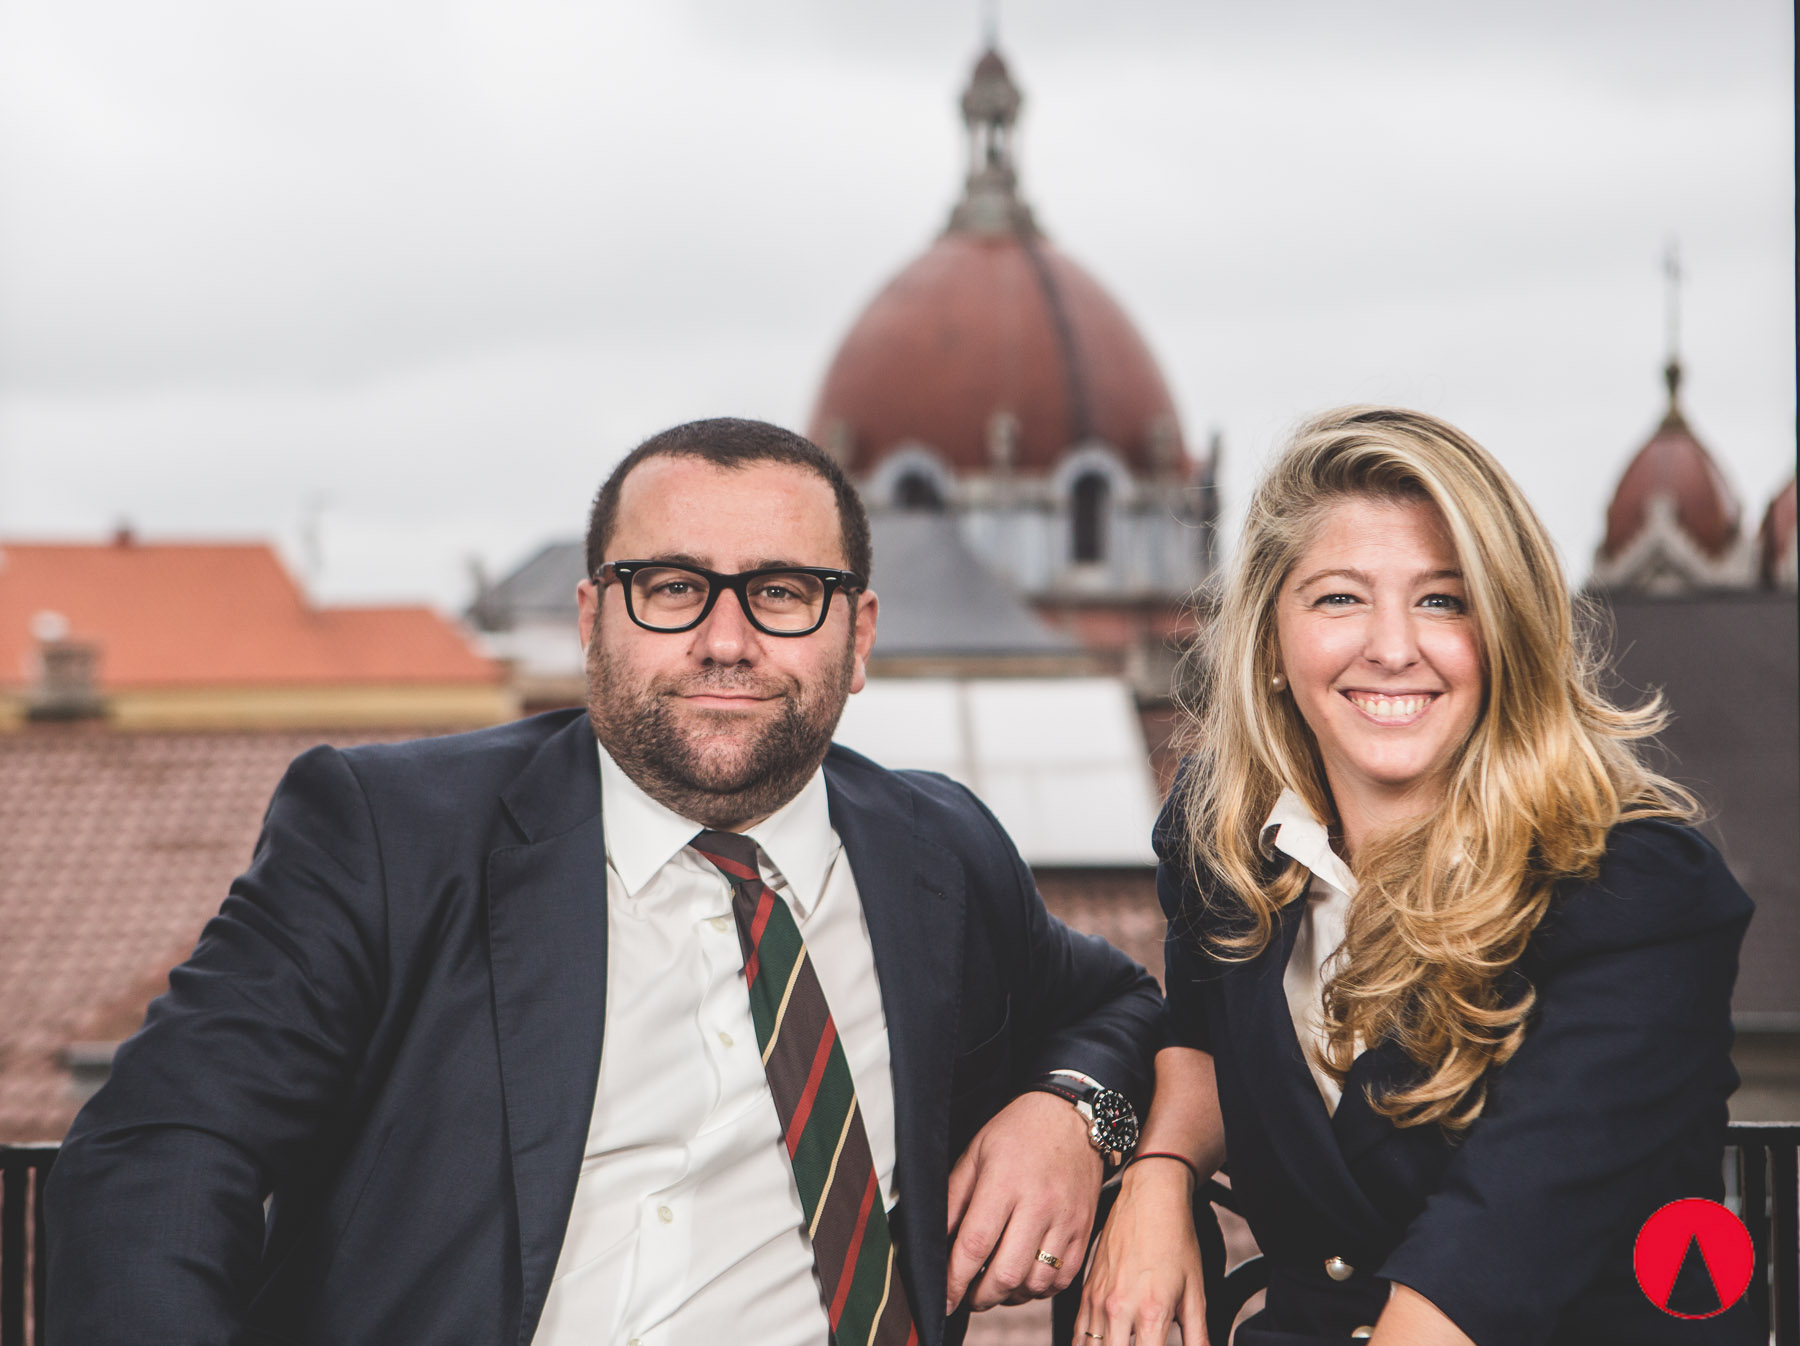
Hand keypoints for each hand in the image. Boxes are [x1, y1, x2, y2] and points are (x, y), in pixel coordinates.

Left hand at [944, 1090, 1103, 1312]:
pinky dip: (1040, 1289)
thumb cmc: (1017, 1132)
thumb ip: (953, 1199)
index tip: (944, 1299)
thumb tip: (933, 1241)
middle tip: (968, 1296)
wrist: (1070, 1118)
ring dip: (1010, 1295)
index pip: (975, 1244)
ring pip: (1036, 1283)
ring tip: (996, 1285)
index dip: (955, 1279)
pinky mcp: (1085, 1230)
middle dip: (981, 1296)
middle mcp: (1038, 1204)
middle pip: (1007, 1273)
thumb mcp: (975, 1154)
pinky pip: (1063, 1280)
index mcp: (1004, 1182)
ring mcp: (1066, 1220)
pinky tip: (1024, 1277)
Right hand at [1075, 1157, 1207, 1343]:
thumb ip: (1199, 1337)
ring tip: (1122, 1344)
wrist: (1149, 1198)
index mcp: (1151, 1312)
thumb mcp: (1196, 1292)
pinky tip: (1101, 1345)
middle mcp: (1119, 1309)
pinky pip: (1077, 1333)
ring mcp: (1098, 1300)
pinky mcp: (1086, 1290)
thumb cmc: (1176, 1241)